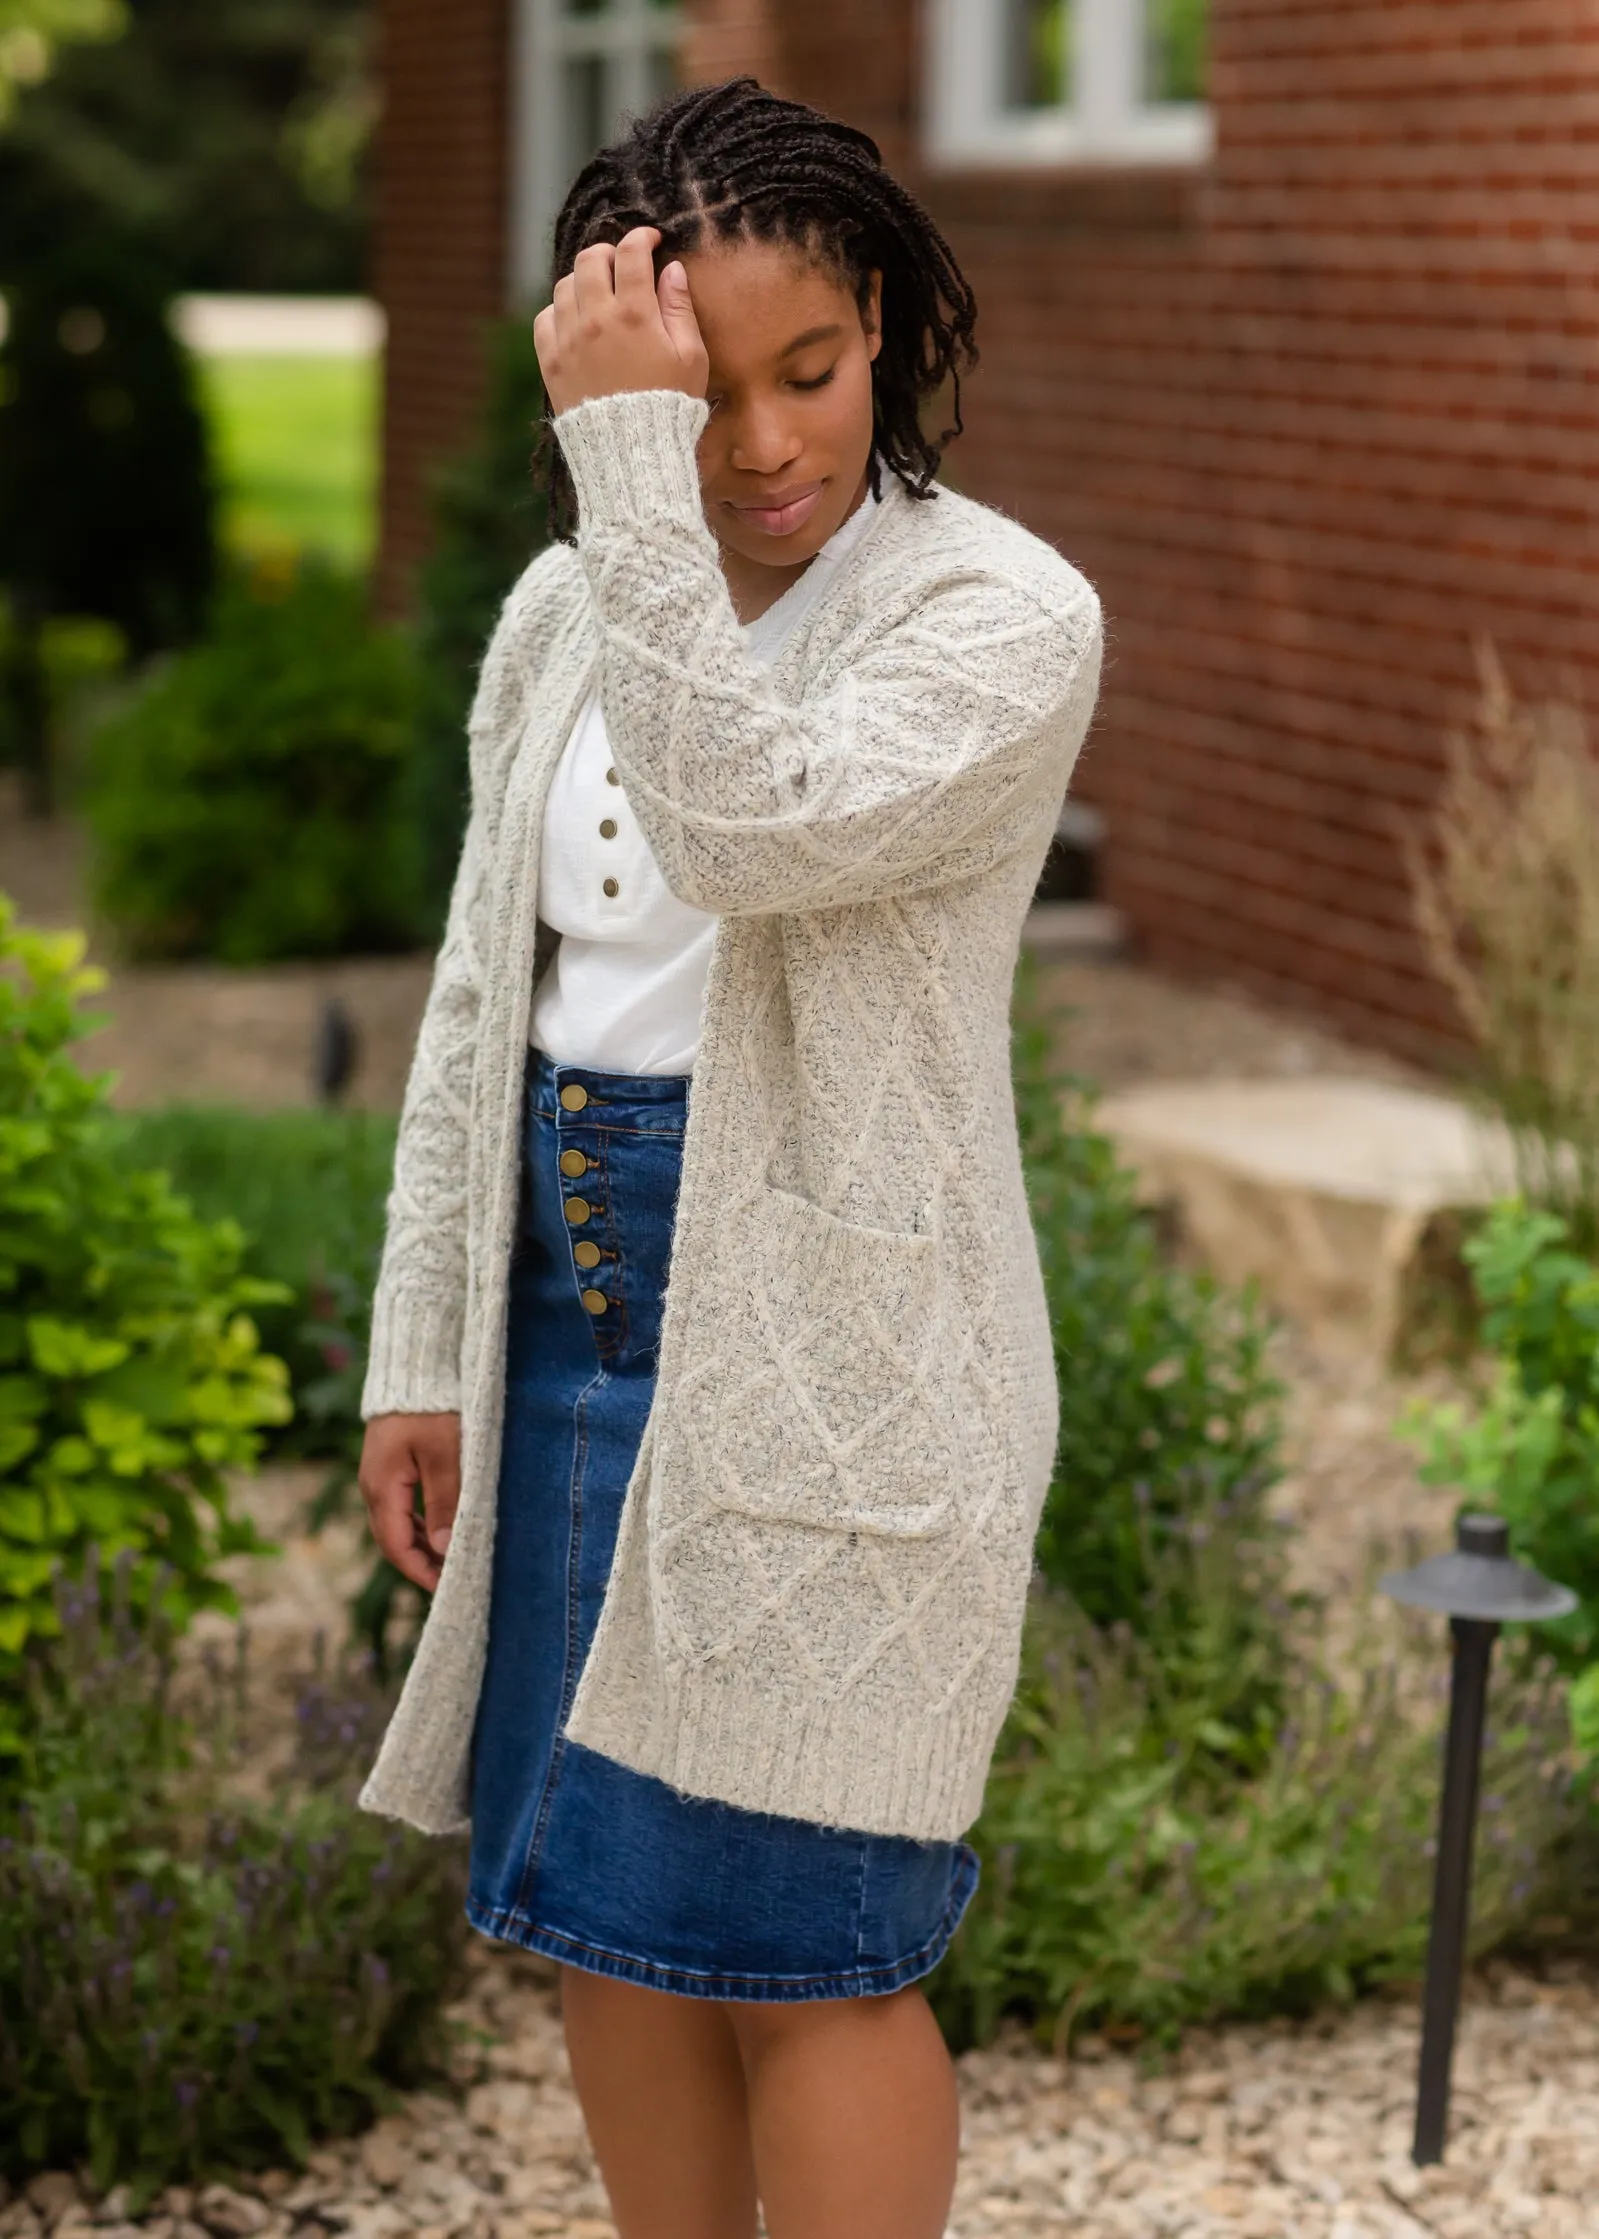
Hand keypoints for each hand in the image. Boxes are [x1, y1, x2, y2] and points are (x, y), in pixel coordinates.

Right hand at [358, 1412, 461, 1593]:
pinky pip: (400, 1506)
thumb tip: (446, 1548)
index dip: (420, 1571)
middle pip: (393, 1540)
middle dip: (420, 1564)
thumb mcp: (445, 1454)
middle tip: (452, 1581)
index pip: (397, 1546)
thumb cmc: (432, 1408)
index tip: (447, 1588)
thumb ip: (444, 1500)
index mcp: (382, 1488)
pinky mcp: (388, 1465)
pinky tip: (439, 1529)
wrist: (414, 1367)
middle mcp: (373, 1487)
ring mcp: (378, 1476)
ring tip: (450, 1561)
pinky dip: (419, 1524)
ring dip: (421, 1545)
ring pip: (396, 1524)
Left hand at [534, 226, 708, 415]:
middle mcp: (596, 320)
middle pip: (590, 260)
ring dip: (582, 279)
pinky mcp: (551, 362)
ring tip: (598, 292)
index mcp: (634, 314)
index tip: (651, 240)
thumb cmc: (670, 406)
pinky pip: (544, 318)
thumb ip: (680, 308)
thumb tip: (671, 269)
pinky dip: (558, 311)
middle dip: (607, 252)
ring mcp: (569, 340)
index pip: (631, 253)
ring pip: (565, 285)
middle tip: (621, 262)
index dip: (641, 237)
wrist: (631, 453)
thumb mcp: (691, 358)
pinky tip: (575, 320)